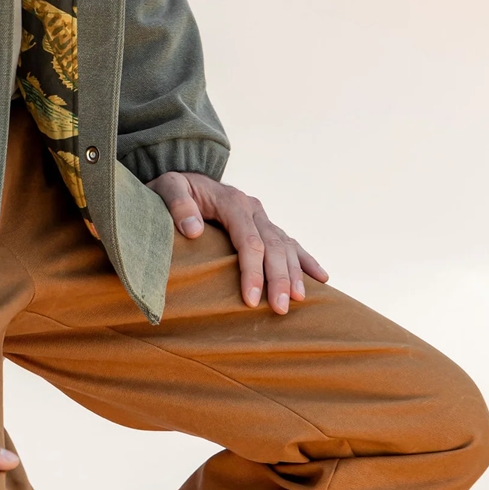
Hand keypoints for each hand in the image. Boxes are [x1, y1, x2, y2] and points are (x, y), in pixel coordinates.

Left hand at [147, 171, 327, 313]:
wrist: (180, 180)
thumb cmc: (170, 189)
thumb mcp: (166, 187)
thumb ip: (177, 203)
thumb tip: (193, 229)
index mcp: (231, 200)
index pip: (248, 238)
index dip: (252, 269)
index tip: (251, 299)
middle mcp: (252, 207)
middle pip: (272, 245)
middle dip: (278, 278)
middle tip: (280, 309)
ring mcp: (260, 216)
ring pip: (285, 245)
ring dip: (294, 273)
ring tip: (299, 300)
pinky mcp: (263, 225)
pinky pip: (289, 243)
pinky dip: (305, 260)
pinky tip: (321, 278)